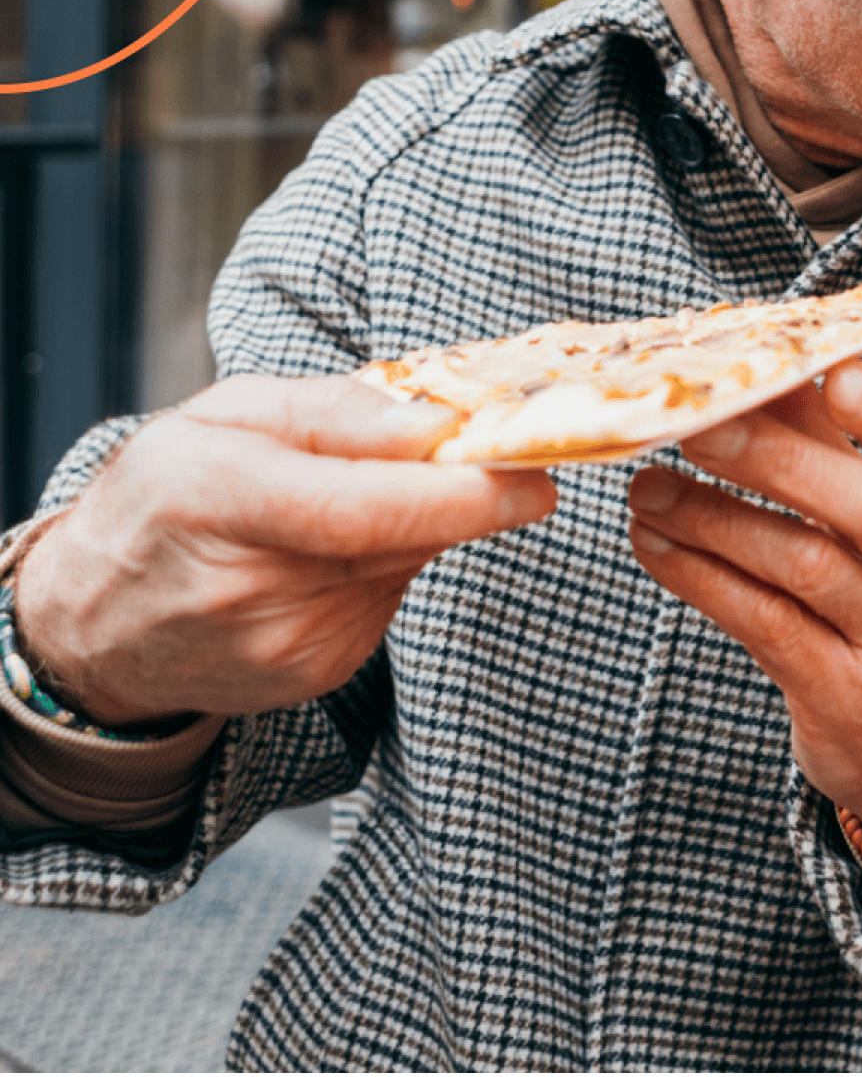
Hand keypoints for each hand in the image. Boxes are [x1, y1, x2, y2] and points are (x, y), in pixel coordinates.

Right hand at [12, 374, 557, 727]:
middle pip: (399, 537)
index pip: (361, 509)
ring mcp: (283, 646)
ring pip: (404, 565)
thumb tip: (435, 425)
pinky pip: (388, 599)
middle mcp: (248, 588)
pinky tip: (330, 552)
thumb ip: (334, 411)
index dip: (459, 495)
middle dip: (460, 491)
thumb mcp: (225, 414)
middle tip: (485, 446)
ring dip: (410, 524)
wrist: (98, 618)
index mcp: (214, 498)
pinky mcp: (314, 675)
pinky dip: (385, 564)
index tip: (536, 477)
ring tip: (346, 498)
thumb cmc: (164, 495)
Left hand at [627, 361, 861, 842]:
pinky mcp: (844, 694)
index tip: (832, 373)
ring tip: (646, 490)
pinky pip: (765, 624)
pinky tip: (654, 547)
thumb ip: (834, 447)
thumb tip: (766, 366)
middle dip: (778, 460)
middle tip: (696, 425)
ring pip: (806, 566)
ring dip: (715, 519)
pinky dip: (702, 579)